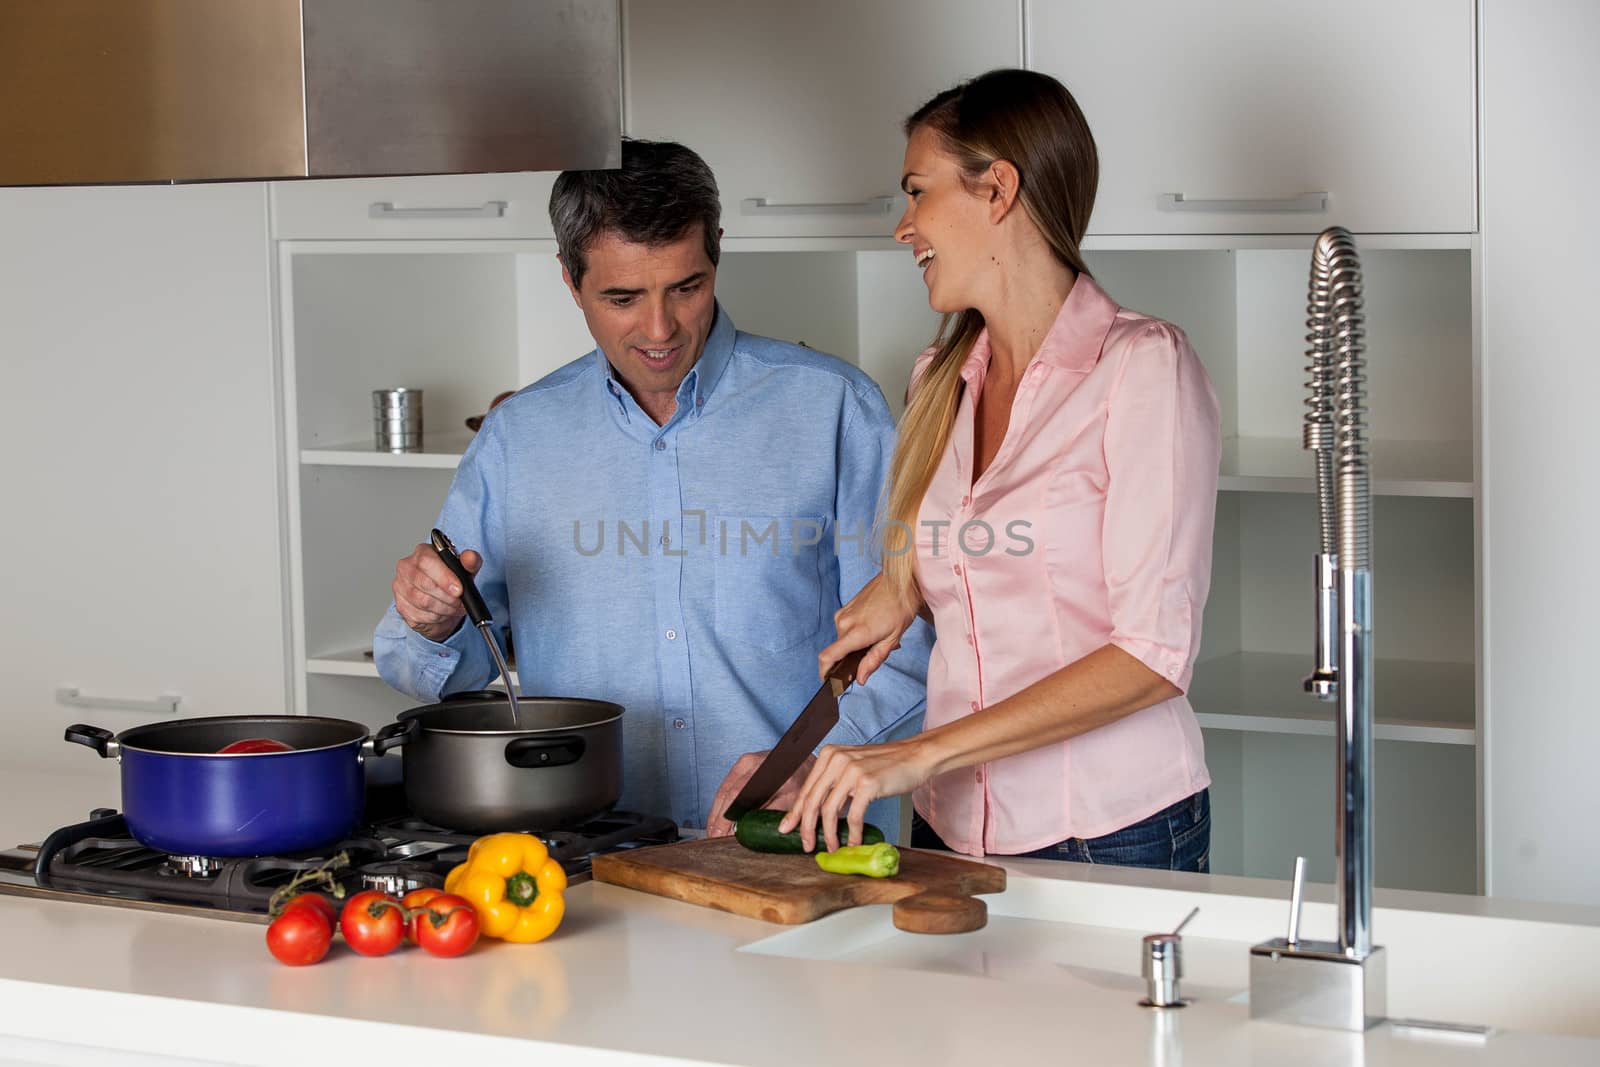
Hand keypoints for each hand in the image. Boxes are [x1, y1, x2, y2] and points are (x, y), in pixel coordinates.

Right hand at [392, 543, 481, 642]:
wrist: (443, 600)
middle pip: (424, 583)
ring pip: (422, 601)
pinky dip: (436, 617)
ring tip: (454, 608)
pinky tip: (443, 613)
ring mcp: (401, 587)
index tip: (459, 590)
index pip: (426, 562)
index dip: (444, 578)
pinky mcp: (401, 606)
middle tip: (459, 602)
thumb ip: (470, 561)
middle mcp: (407, 568)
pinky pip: (418, 615)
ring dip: (444, 608)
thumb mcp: (466, 569)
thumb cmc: (451, 580)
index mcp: (422, 552)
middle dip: (447, 596)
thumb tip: (470, 558)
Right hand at [705, 752, 817, 836]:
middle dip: (717, 818)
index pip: (737, 797)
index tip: (721, 835)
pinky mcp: (742, 764)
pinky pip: (727, 786)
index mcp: (767, 772)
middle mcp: (753, 763)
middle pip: (726, 793)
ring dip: (716, 812)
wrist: (804, 761)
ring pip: (723, 790)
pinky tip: (719, 818)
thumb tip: (743, 834)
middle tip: (713, 837)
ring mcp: (746, 761)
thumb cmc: (802, 783)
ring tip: (713, 831)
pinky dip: (721, 804)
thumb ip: (767, 817)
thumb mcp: (791, 803)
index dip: (726, 819)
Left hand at [777, 737, 939, 852]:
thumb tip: (819, 812)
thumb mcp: (852, 767)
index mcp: (828, 755)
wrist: (916, 756)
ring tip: (831, 847)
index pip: (807, 788)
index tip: (787, 828)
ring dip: (829, 834)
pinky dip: (852, 833)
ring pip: (829, 810)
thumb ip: (834, 783)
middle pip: (812, 800)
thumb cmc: (886, 765)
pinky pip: (853, 816)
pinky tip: (853, 842)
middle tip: (806, 845)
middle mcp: (836, 759)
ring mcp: (851, 770)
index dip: (796, 812)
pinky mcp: (867, 783)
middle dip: (806, 827)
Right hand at [819, 572, 921, 685]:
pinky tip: (874, 627)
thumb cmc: (901, 606)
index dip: (824, 672)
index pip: (828, 656)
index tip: (829, 681)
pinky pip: (846, 629)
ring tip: (880, 636)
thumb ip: (873, 661)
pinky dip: (857, 634)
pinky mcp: (845, 609)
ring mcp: (843, 614)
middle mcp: (844, 623)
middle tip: (878, 649)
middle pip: (839, 652)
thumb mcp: (892, 639)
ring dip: (857, 645)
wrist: (900, 579)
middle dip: (854, 657)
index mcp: (856, 633)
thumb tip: (860, 679)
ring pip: (844, 640)